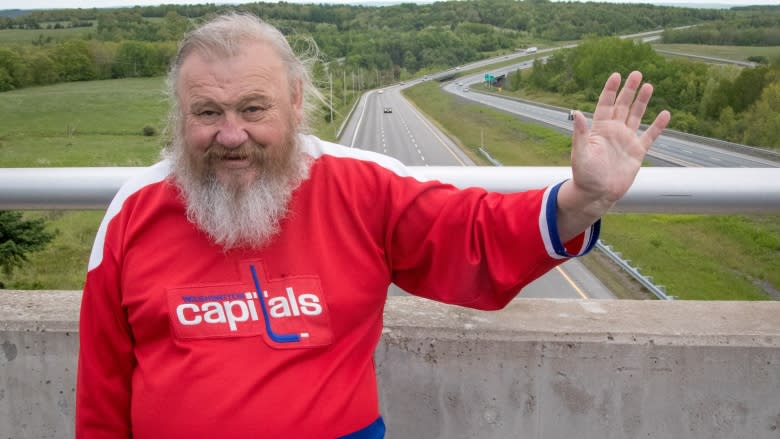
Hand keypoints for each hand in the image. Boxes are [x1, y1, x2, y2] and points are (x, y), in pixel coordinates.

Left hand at [557, 71, 670, 240]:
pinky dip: (658, 126)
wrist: (597, 194)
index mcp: (599, 129)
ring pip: (636, 116)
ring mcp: (626, 141)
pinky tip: (665, 114)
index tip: (616, 75)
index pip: (605, 104)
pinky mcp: (637, 152)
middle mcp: (613, 132)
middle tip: (636, 73)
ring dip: (642, 102)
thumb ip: (580, 133)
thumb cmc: (584, 175)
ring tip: (648, 85)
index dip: (610, 90)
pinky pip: (650, 136)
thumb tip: (577, 112)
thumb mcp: (580, 153)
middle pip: (622, 106)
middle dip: (629, 90)